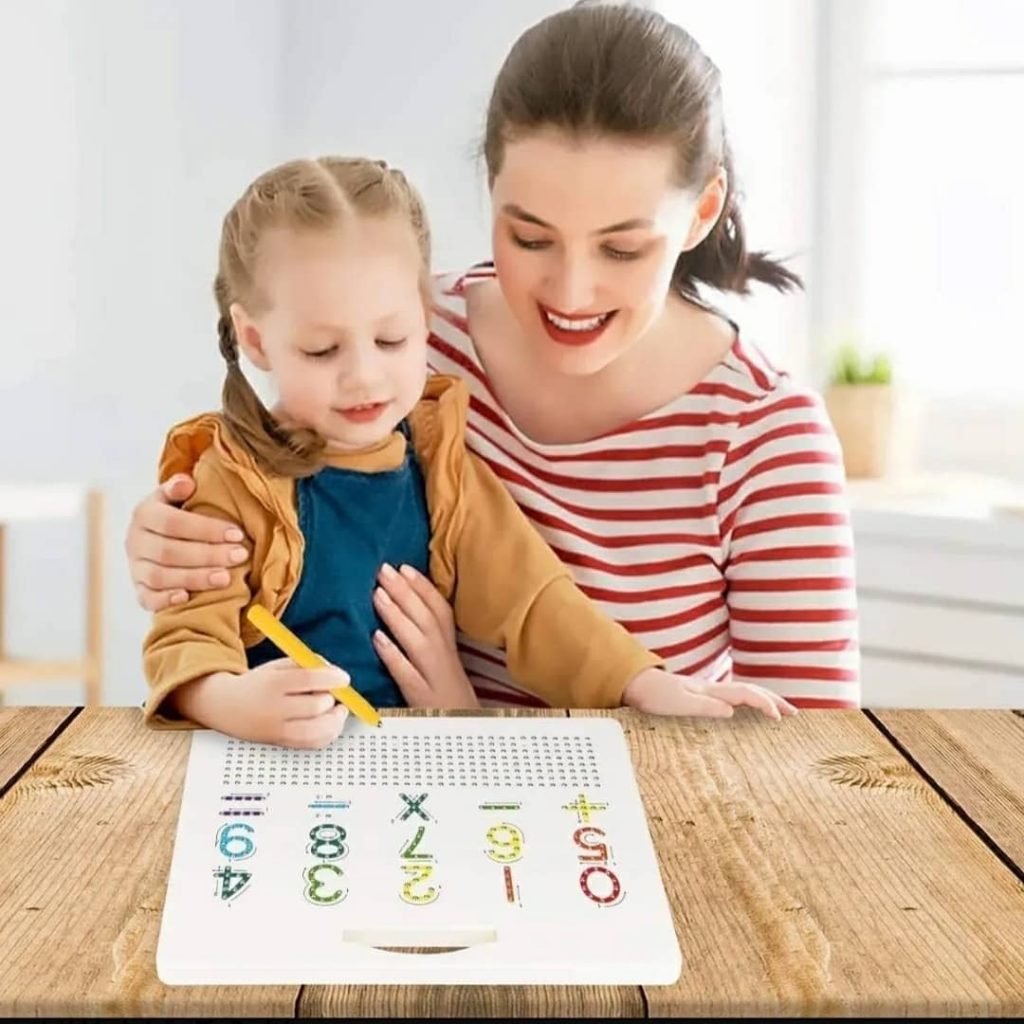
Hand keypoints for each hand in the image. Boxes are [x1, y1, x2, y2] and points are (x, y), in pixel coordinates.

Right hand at [126, 473, 249, 610]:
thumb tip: (186, 484)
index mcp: (144, 514)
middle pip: (169, 551)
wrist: (157, 536)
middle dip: (208, 555)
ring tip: (226, 577)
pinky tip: (187, 598)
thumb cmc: (178, 514)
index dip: (205, 529)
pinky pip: (147, 598)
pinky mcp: (139, 589)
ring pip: (160, 576)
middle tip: (240, 555)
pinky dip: (165, 600)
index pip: (173, 522)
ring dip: (195, 578)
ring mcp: (135, 567)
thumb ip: (179, 488)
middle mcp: (135, 541)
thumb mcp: (176, 496)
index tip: (237, 534)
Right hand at [173, 657, 350, 748]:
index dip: (332, 678)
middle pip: (316, 707)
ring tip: (336, 709)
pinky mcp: (281, 743)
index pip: (308, 680)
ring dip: (335, 719)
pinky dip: (328, 734)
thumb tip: (336, 674)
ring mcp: (276, 730)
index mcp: (273, 683)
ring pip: (317, 731)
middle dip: (332, 698)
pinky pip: (312, 744)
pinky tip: (328, 722)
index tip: (343, 678)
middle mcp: (274, 710)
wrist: (226, 706)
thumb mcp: (278, 666)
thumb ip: (307, 665)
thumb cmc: (259, 683)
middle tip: (333, 693)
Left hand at [371, 562, 478, 708]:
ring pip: (418, 641)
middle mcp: (445, 659)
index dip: (423, 587)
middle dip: (405, 592)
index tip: (404, 567)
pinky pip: (407, 674)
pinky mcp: (423, 698)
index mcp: (450, 649)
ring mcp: (435, 678)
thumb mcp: (445, 667)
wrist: (466, 737)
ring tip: (378, 594)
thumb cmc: (449, 700)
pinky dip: (393, 655)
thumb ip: (430, 642)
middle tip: (383, 570)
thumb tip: (407, 612)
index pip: (440, 611)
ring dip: (398, 616)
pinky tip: (377, 639)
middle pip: (427, 620)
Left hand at [622, 667, 798, 719]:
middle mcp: (714, 689)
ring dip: (765, 700)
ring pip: (745, 692)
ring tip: (781, 713)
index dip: (765, 704)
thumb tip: (732, 711)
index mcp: (712, 690)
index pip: (746, 693)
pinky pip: (735, 698)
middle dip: (774, 700)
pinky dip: (750, 703)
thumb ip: (705, 707)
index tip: (778, 719)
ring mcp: (710, 691)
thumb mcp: (679, 704)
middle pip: (752, 690)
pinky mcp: (704, 697)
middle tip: (795, 714)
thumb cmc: (656, 696)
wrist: (638, 685)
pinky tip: (751, 712)